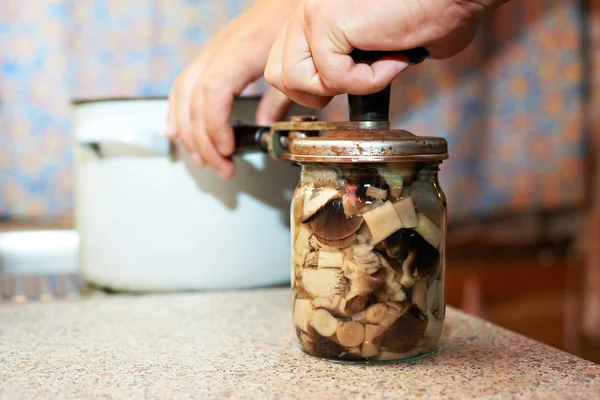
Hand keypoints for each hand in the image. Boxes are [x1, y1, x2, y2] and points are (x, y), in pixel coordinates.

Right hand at [167, 0, 295, 178]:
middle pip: (194, 99)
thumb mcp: (297, 62)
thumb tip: (265, 126)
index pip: (213, 93)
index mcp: (241, 51)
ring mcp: (213, 51)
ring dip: (187, 130)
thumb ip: (281, 97)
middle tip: (221, 166)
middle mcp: (220, 50)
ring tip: (200, 158)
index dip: (214, 126)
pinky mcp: (213, 54)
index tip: (228, 150)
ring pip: (183, 93)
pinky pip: (184, 83)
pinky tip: (176, 130)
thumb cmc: (299, 22)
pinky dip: (177, 110)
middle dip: (203, 139)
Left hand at [265, 0, 507, 108]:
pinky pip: (334, 77)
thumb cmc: (434, 13)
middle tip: (360, 78)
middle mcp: (308, 11)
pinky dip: (370, 81)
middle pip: (278, 75)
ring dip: (344, 86)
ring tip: (379, 65)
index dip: (310, 87)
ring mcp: (313, 12)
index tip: (342, 89)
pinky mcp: (327, 19)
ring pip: (296, 80)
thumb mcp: (377, 47)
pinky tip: (396, 55)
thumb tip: (345, 87)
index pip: (283, 64)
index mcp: (316, 16)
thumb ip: (349, 62)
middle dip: (318, 93)